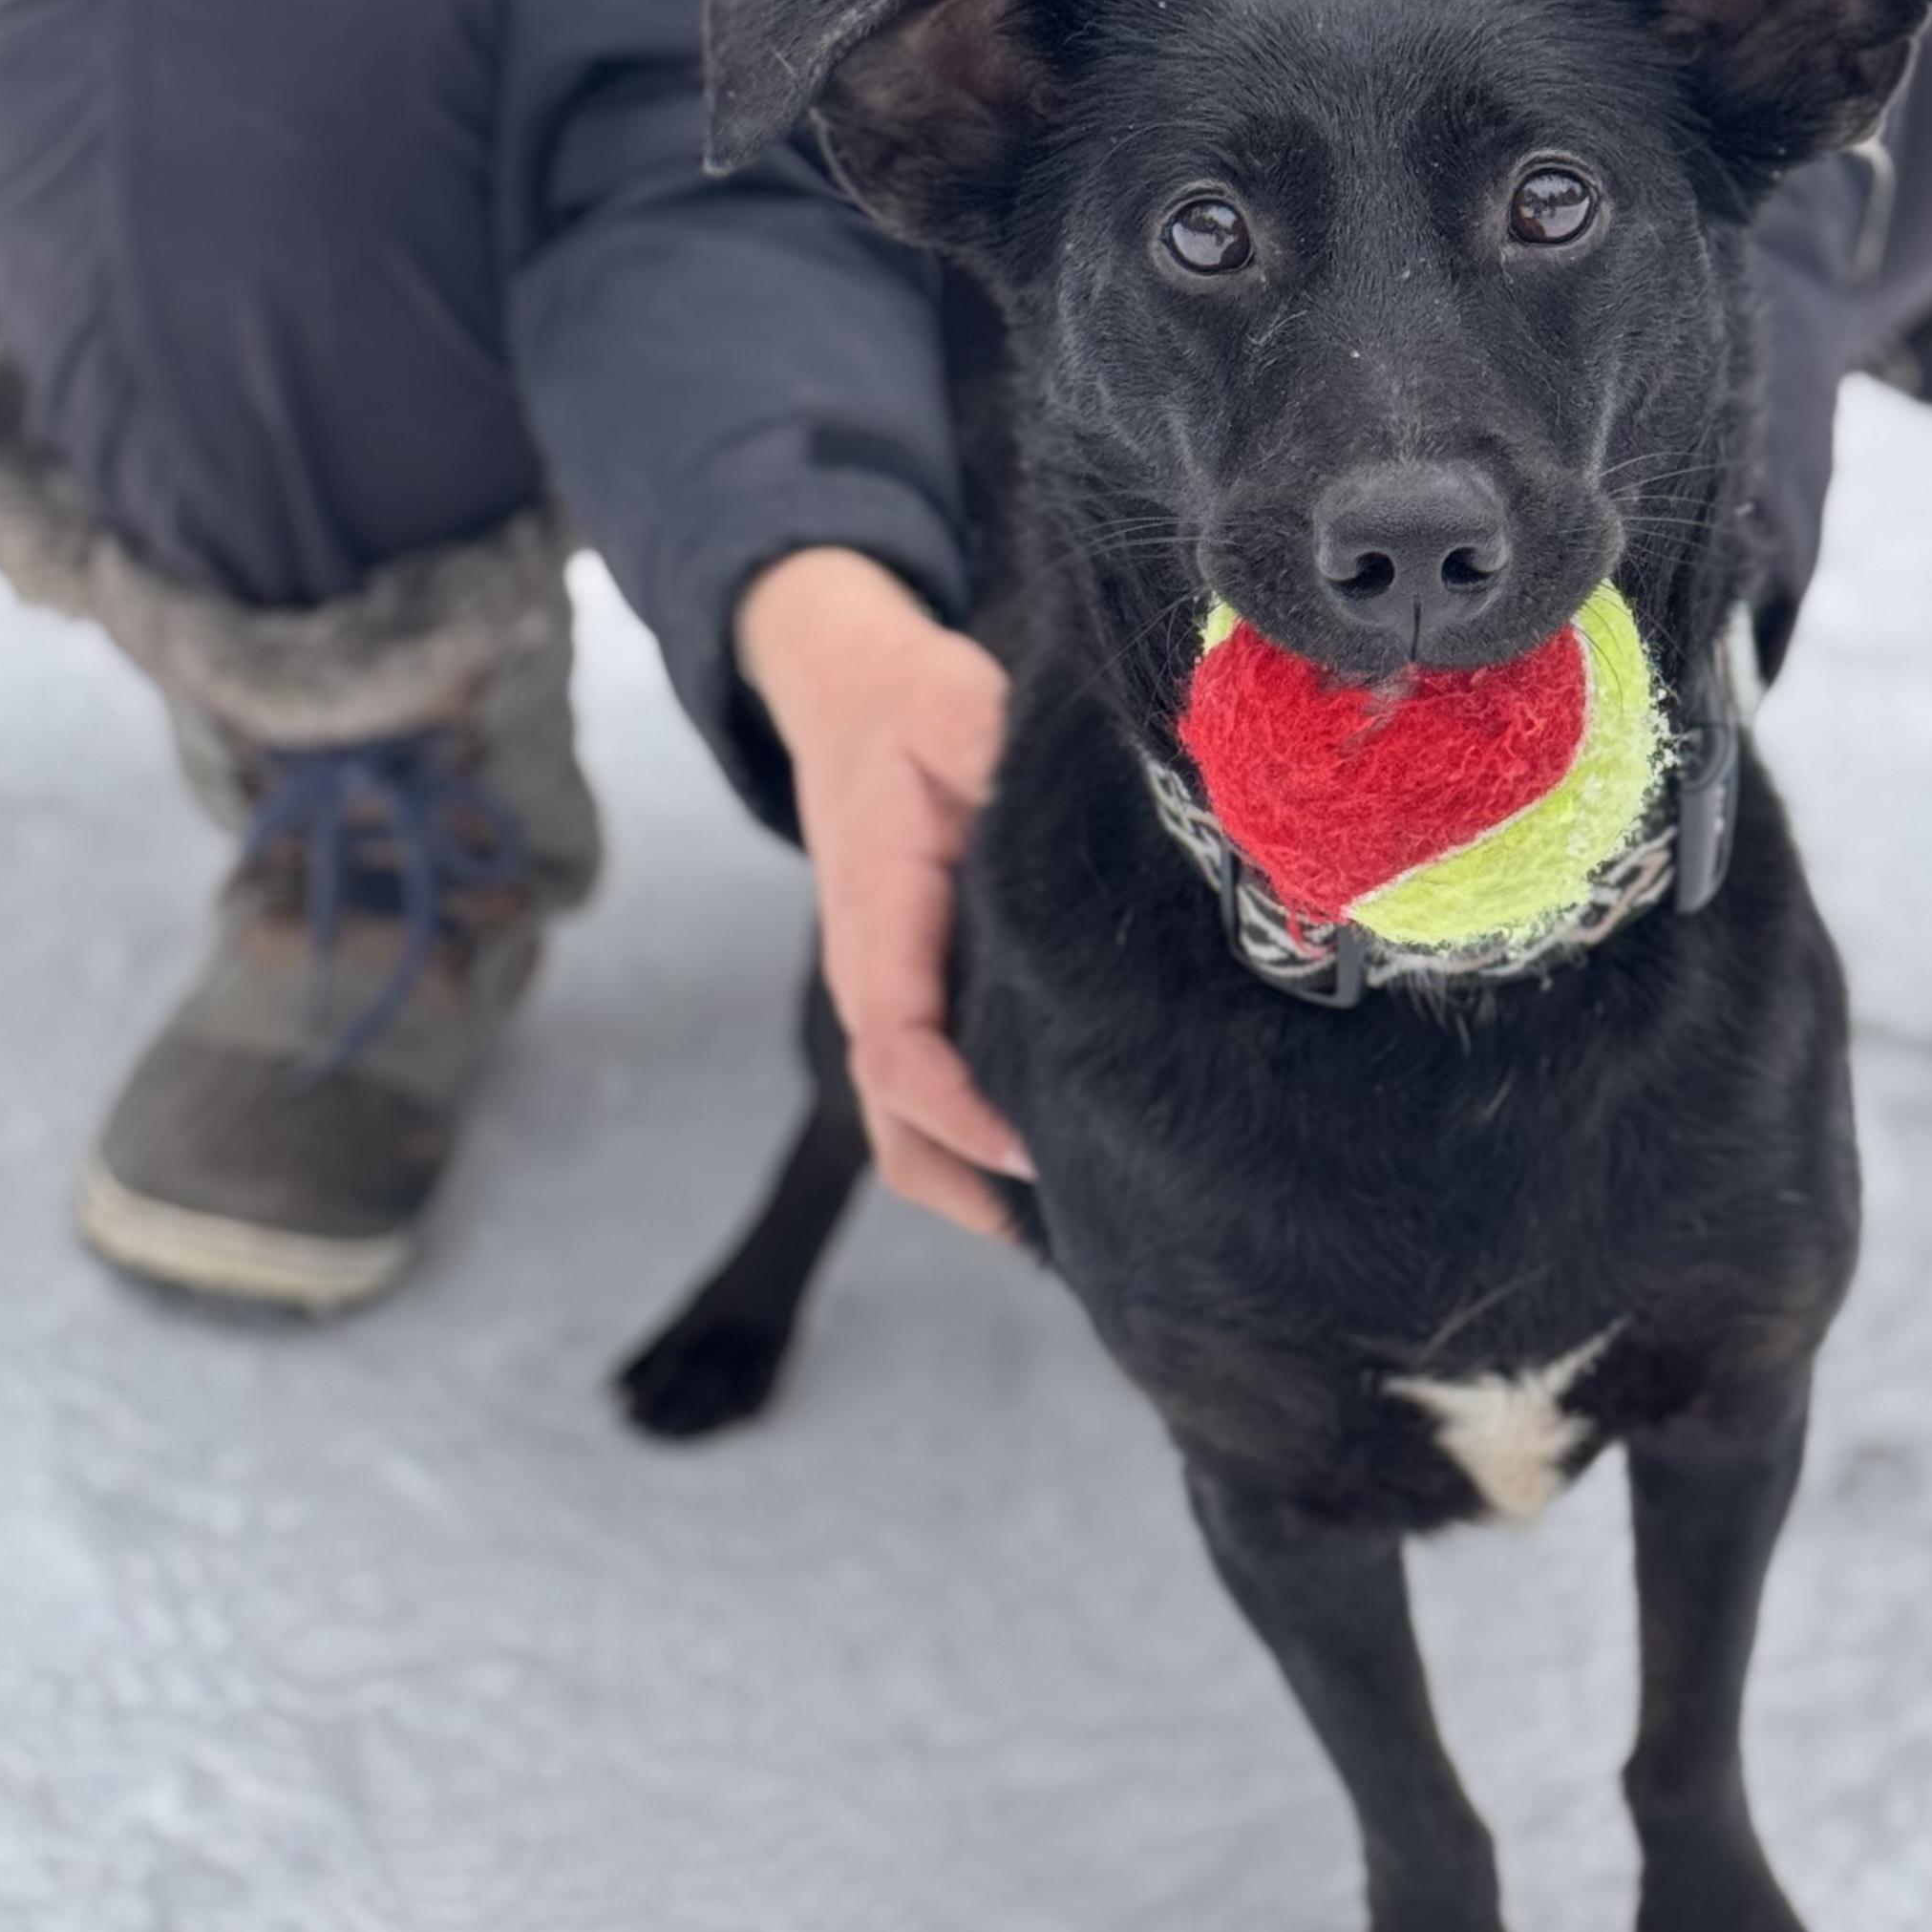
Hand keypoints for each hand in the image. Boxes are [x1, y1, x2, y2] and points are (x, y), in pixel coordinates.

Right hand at [738, 546, 1031, 1239]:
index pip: (898, 1047)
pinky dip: (978, 1154)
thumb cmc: (910, 705)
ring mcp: (890, 998)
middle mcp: (872, 979)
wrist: (847, 695)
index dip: (958, 1112)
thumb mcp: (954, 705)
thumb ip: (994, 755)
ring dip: (974, 1189)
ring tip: (1077, 1236)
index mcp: (875, 920)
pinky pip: (932, 1099)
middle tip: (1084, 1235)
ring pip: (907, 1131)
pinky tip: (1059, 1181)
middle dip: (973, 1188)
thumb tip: (1078, 806)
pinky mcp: (919, 999)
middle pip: (897, 1125)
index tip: (1032, 1152)